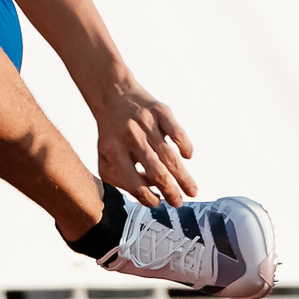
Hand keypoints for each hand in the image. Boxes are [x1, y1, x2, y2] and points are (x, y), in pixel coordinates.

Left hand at [90, 82, 196, 207]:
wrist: (114, 95)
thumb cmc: (113, 133)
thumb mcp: (106, 156)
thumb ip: (120, 178)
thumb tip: (148, 195)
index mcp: (114, 151)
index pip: (134, 183)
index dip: (147, 197)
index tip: (156, 202)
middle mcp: (131, 137)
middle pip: (156, 172)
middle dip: (171, 191)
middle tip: (179, 203)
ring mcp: (147, 123)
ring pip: (170, 156)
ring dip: (183, 177)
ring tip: (192, 191)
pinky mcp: (161, 112)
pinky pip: (177, 132)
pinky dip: (185, 146)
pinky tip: (187, 157)